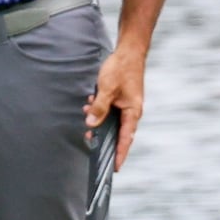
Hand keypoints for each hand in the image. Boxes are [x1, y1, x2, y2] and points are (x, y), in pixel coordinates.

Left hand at [83, 45, 146, 170]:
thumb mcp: (106, 89)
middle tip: (90, 140)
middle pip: (118, 131)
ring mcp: (127, 104)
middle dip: (103, 135)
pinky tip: (90, 101)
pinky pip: (110, 108)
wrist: (129, 51)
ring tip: (86, 113)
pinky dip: (100, 107)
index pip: (125, 139)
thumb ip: (99, 107)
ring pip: (111, 118)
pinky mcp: (121, 97)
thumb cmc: (121, 69)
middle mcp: (131, 111)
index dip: (120, 154)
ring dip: (99, 117)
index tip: (115, 168)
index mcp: (132, 112)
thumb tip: (91, 124)